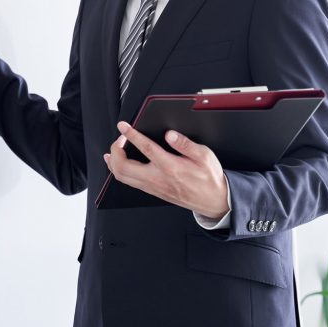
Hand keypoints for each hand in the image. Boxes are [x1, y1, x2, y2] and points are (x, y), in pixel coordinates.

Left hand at [103, 122, 229, 218]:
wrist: (213, 200)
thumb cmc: (209, 178)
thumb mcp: (204, 156)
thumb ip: (186, 144)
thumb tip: (170, 134)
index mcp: (170, 167)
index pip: (145, 148)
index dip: (131, 135)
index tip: (123, 126)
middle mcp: (158, 178)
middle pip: (124, 167)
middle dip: (116, 150)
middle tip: (120, 138)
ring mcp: (153, 187)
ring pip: (123, 177)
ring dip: (114, 162)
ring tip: (114, 149)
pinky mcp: (152, 191)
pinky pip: (129, 183)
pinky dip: (119, 171)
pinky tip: (119, 164)